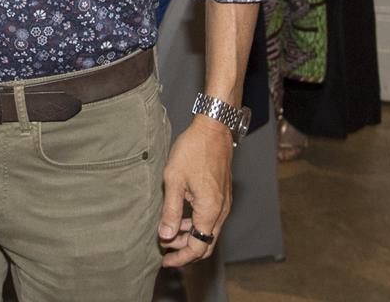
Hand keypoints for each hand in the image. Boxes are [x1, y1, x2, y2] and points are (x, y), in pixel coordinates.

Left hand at [158, 116, 233, 266]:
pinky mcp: (223, 194)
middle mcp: (221, 211)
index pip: (197, 247)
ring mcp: (224, 203)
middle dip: (186, 251)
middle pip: (206, 244)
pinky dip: (196, 225)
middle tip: (166, 252)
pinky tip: (181, 218)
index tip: (165, 260)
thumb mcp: (174, 180)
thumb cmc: (192, 151)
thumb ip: (171, 211)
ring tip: (169, 234)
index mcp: (210, 211)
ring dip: (190, 237)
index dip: (181, 257)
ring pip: (209, 231)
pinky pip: (211, 219)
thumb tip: (166, 236)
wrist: (213, 129)